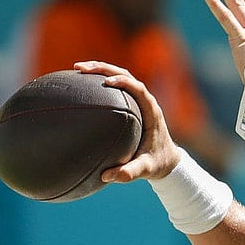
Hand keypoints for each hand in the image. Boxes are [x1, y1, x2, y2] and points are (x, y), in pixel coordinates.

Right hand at [74, 61, 182, 182]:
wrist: (168, 160)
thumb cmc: (157, 163)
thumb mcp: (146, 169)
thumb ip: (130, 172)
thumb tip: (108, 176)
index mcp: (152, 111)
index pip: (140, 89)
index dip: (125, 82)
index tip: (107, 82)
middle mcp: (145, 101)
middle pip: (126, 75)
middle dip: (104, 69)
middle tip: (81, 68)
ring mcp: (138, 101)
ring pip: (120, 77)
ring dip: (100, 70)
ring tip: (76, 69)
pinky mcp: (131, 104)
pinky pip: (115, 89)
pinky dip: (99, 83)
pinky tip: (80, 86)